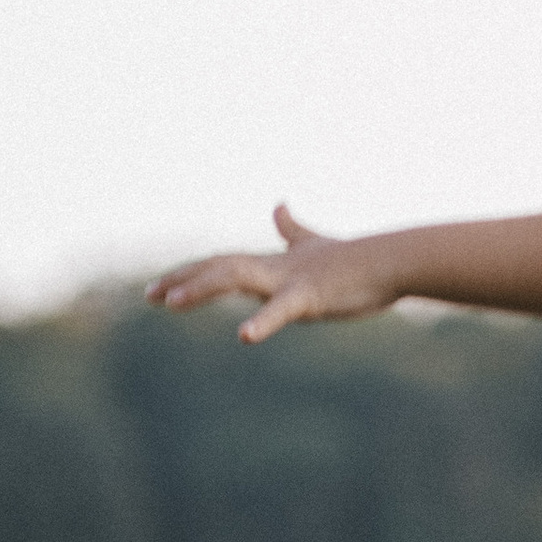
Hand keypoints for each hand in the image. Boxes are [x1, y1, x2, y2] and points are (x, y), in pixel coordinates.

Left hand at [144, 206, 394, 344]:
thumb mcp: (316, 244)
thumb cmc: (356, 259)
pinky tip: (244, 337)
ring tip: (172, 301)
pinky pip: (282, 310)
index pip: (220, 264)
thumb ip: (293, 230)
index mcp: (271, 264)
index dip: (188, 273)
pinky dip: (262, 321)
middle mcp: (272, 268)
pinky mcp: (310, 296)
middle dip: (182, 280)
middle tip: (150, 296)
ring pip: (236, 278)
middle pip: (218, 267)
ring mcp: (288, 281)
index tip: (157, 289)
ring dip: (203, 288)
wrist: (392, 260)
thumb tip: (279, 204)